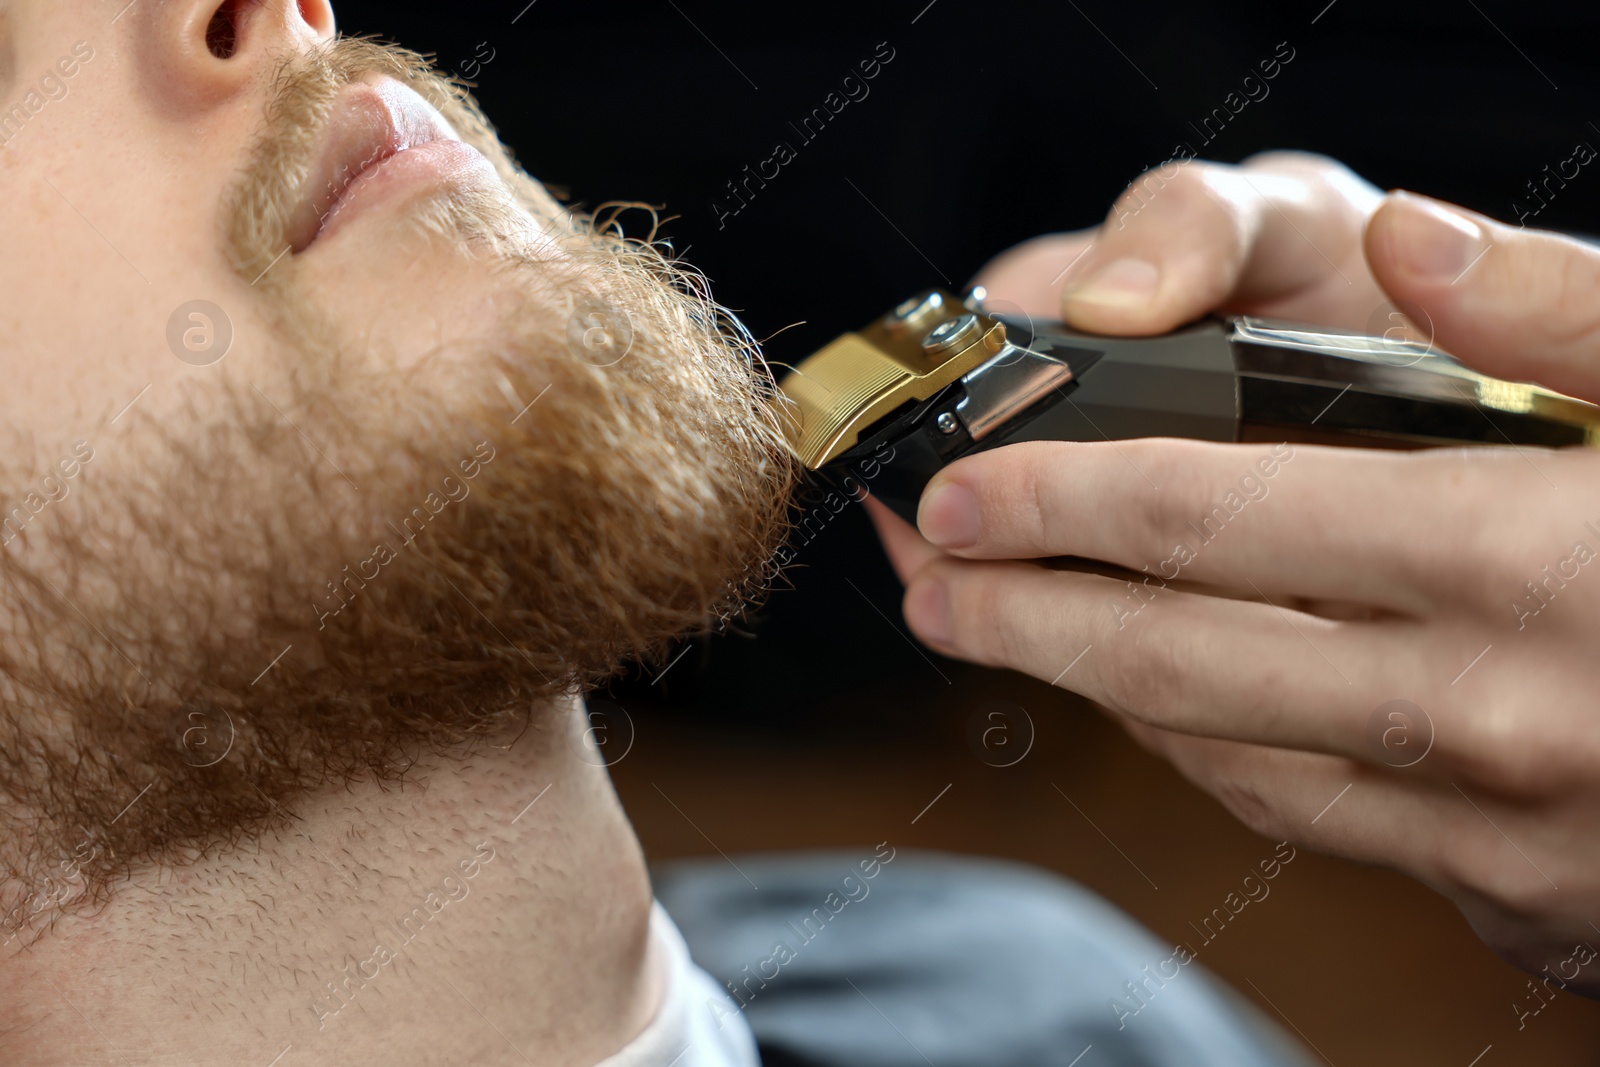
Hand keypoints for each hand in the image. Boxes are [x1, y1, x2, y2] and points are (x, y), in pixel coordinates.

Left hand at [869, 151, 1599, 992]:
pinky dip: (1227, 760)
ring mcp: (1506, 830)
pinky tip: (1175, 717)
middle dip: (1030, 616)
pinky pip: (1327, 822)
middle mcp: (1496, 715)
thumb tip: (1402, 239)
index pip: (1218, 520)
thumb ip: (1568, 308)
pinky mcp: (1526, 898)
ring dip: (1103, 694)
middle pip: (1183, 658)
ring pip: (1235, 753)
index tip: (966, 487)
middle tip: (930, 581)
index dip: (1066, 500)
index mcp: (1537, 562)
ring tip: (1007, 640)